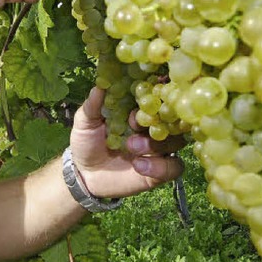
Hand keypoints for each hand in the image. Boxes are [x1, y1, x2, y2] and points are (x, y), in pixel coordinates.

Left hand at [69, 87, 184, 198]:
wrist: (86, 175)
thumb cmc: (88, 143)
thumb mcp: (85, 123)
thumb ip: (92, 106)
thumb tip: (99, 86)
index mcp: (140, 110)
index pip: (155, 97)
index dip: (151, 95)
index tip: (139, 98)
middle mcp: (154, 126)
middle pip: (171, 118)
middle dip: (157, 119)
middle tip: (135, 123)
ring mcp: (160, 148)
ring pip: (176, 141)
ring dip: (155, 143)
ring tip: (132, 147)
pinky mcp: (162, 170)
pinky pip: (174, 167)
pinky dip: (160, 167)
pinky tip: (138, 166)